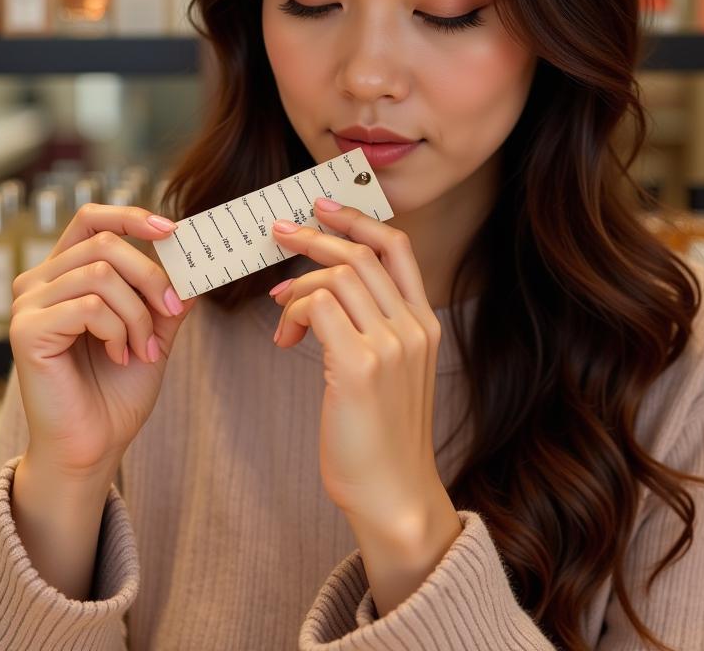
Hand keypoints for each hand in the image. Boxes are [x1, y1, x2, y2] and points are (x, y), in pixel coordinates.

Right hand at [9, 203, 197, 479]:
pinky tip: (120, 356)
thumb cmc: (117, 389)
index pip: (90, 218)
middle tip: (172, 312)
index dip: (131, 216)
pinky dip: (118, 330)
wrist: (94, 445)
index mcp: (65, 273)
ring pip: (101, 274)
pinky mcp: (26, 330)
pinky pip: (89, 305)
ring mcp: (28, 305)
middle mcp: (38, 282)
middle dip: (151, 277)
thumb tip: (188, 260)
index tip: (172, 229)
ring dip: (137, 314)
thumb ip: (164, 293)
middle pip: (106, 244)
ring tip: (142, 348)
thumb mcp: (154, 329)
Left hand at [271, 198, 447, 536]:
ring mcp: (391, 345)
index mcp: (425, 323)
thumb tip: (326, 294)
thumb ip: (374, 329)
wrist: (395, 496)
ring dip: (296, 285)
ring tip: (279, 312)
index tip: (324, 207)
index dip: (359, 219)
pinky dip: (294, 311)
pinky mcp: (360, 366)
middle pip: (361, 254)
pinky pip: (318, 307)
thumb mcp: (393, 373)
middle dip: (314, 236)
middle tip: (278, 233)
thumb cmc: (383, 438)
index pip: (397, 247)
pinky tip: (285, 338)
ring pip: (336, 276)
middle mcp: (414, 327)